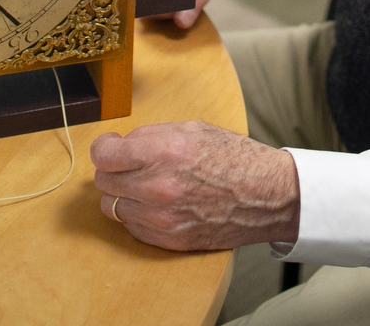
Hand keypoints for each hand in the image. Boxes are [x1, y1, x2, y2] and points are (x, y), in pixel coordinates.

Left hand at [92, 121, 299, 250]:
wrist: (266, 195)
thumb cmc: (233, 158)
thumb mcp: (192, 129)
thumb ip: (151, 136)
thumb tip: (122, 146)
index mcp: (163, 151)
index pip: (104, 155)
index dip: (103, 148)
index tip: (110, 147)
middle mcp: (157, 187)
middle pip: (103, 182)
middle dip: (114, 170)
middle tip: (131, 165)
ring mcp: (161, 217)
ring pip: (112, 207)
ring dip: (124, 195)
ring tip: (146, 186)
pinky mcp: (167, 239)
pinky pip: (131, 227)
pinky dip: (138, 215)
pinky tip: (158, 204)